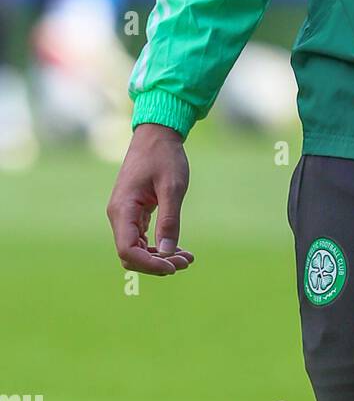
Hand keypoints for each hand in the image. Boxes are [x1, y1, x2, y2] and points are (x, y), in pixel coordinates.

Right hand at [106, 123, 194, 275]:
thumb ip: (169, 221)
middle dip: (157, 263)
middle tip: (186, 262)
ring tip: (187, 258)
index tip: (173, 266)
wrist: (157, 134)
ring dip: (159, 257)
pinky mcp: (133, 212)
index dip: (148, 264)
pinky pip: (141, 238)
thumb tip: (167, 254)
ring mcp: (125, 214)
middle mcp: (118, 215)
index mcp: (122, 209)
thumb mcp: (172, 187)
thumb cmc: (164, 157)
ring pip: (136, 248)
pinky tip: (178, 249)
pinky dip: (158, 246)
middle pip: (130, 254)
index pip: (127, 250)